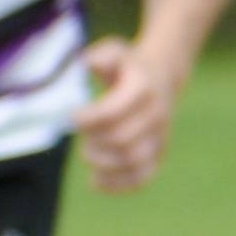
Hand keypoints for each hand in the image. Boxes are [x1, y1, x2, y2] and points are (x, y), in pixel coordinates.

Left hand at [71, 36, 181, 191]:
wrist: (162, 76)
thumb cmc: (127, 65)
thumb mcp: (115, 51)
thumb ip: (101, 56)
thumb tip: (89, 64)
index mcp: (143, 88)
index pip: (114, 111)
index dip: (89, 118)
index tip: (73, 116)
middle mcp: (156, 114)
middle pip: (122, 139)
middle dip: (94, 142)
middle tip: (83, 136)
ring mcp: (160, 136)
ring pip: (134, 161)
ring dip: (104, 164)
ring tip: (89, 154)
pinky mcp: (158, 153)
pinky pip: (142, 176)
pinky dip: (118, 184)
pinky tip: (96, 181)